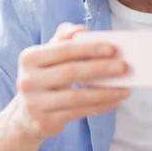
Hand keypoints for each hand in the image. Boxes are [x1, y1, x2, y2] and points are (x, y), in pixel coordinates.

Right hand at [11, 22, 130, 139]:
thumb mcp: (47, 60)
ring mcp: (35, 103)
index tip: (113, 49)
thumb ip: (62, 41)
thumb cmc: (44, 81)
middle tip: (124, 67)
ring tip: (125, 90)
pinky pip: (79, 112)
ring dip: (105, 92)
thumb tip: (81, 28)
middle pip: (71, 72)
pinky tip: (115, 102)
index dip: (89, 49)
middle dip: (100, 68)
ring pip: (77, 96)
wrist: (26, 117)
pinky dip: (100, 107)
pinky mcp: (45, 121)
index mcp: (29, 59)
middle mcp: (28, 80)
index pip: (63, 50)